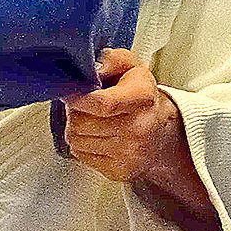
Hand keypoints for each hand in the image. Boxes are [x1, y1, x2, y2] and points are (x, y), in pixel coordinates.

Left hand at [62, 48, 185, 183]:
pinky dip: (82, 143)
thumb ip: (110, 59)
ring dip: (76, 127)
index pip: (102, 104)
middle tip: (84, 104)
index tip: (71, 94)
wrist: (159, 127)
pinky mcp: (119, 171)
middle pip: (82, 122)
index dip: (79, 99)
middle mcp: (139, 128)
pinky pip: (80, 155)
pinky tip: (96, 134)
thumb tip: (93, 69)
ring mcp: (129, 153)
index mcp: (142, 97)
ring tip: (91, 118)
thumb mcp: (129, 65)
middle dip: (75, 110)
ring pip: (76, 139)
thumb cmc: (139, 94)